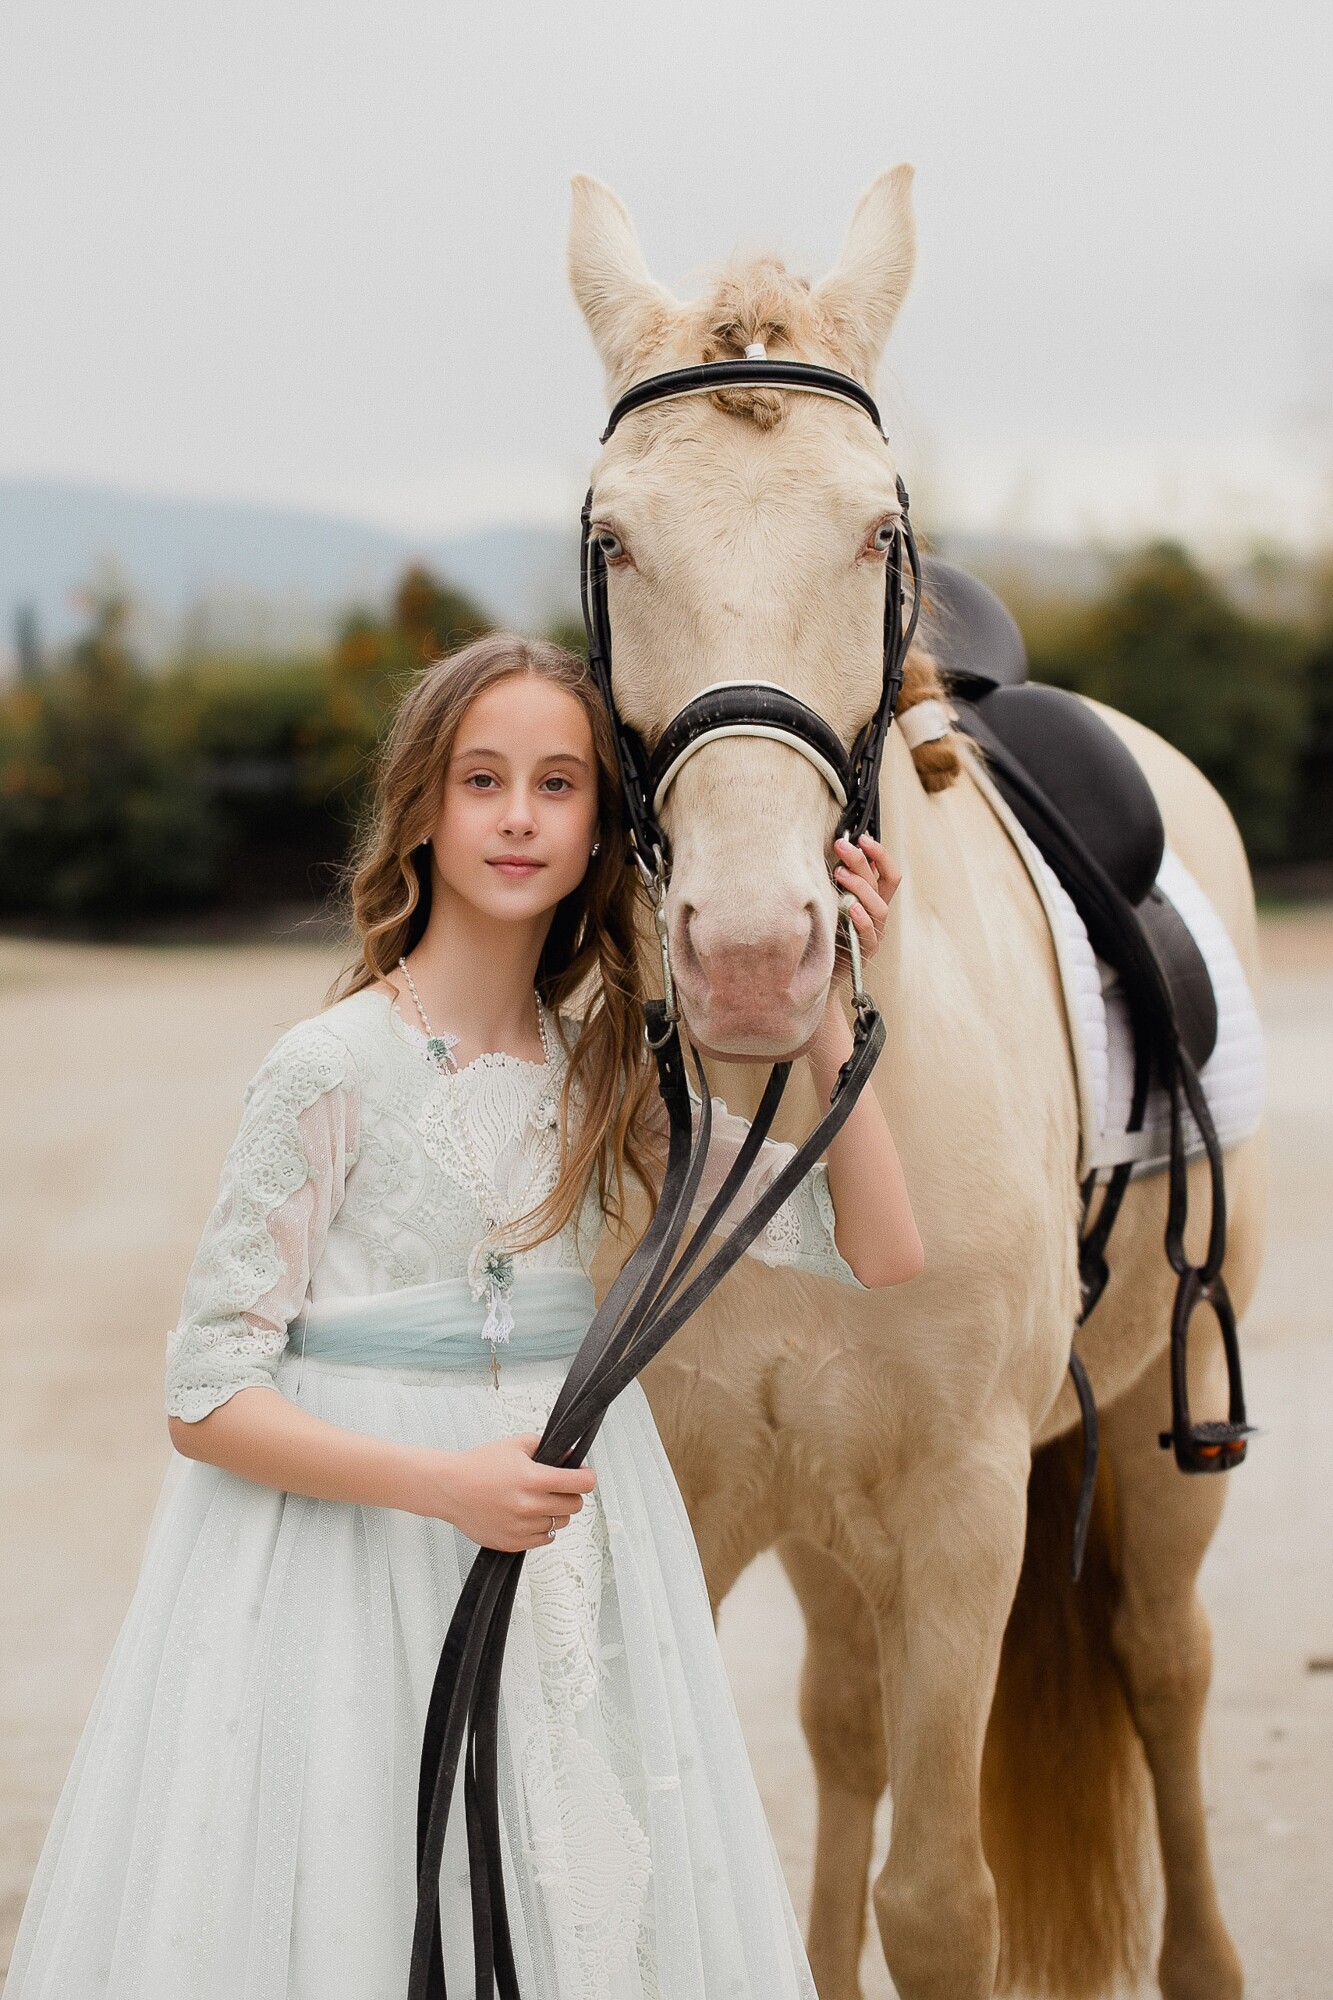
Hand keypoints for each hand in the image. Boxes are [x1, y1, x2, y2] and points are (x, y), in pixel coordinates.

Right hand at [411, 1433, 595, 1550]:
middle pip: (574, 1505)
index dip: (587, 1478)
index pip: (580, 1484)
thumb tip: (571, 1454)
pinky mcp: (512, 1543)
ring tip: (539, 1501)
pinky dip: (542, 1529)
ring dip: (556, 1512)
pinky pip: (544, 1539)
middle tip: (560, 1487)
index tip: (585, 1475)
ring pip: (560, 1523)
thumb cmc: (478, 1465)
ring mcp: (521, 1527)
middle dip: (571, 1494)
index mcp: (533, 1479)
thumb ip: (547, 1447)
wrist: (449, 1488)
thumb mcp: (515, 1445)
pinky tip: (530, 1516)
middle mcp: (529, 1505)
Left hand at [832, 833, 898, 971]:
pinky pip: (869, 934)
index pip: (888, 874)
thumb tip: (834, 850)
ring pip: (879, 907)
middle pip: (882, 884)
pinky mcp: (864, 953)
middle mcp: (876, 916)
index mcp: (872, 900)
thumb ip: (837, 881)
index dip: (881, 854)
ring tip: (840, 874)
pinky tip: (849, 907)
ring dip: (861, 887)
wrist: (811, 972)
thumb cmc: (821, 931)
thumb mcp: (828, 900)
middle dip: (863, 861)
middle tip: (842, 846)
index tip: (863, 838)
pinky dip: (861, 919)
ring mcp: (873, 934)